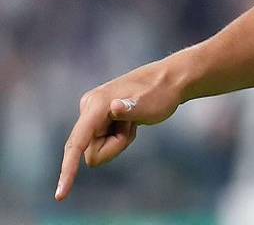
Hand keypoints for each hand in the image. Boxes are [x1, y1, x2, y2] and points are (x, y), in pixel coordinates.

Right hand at [56, 59, 184, 201]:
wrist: (169, 81)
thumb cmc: (160, 93)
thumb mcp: (150, 104)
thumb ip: (131, 109)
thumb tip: (114, 107)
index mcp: (96, 105)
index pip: (76, 143)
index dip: (68, 168)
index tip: (60, 195)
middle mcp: (88, 108)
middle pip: (90, 152)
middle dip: (114, 146)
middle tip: (133, 126)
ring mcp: (92, 114)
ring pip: (97, 149)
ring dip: (118, 142)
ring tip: (132, 123)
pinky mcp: (98, 119)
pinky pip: (103, 143)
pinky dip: (119, 138)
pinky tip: (130, 123)